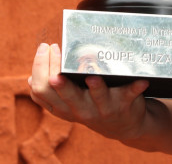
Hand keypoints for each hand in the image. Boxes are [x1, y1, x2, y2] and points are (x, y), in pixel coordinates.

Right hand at [28, 42, 150, 141]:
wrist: (124, 125)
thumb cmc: (94, 105)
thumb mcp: (71, 103)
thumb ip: (53, 92)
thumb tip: (31, 78)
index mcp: (64, 107)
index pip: (42, 90)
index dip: (39, 69)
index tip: (44, 47)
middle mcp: (80, 109)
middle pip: (63, 95)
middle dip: (57, 75)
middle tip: (56, 52)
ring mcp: (102, 108)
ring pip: (96, 98)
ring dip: (95, 87)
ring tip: (93, 76)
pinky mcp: (123, 105)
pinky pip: (129, 95)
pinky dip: (135, 87)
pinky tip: (141, 79)